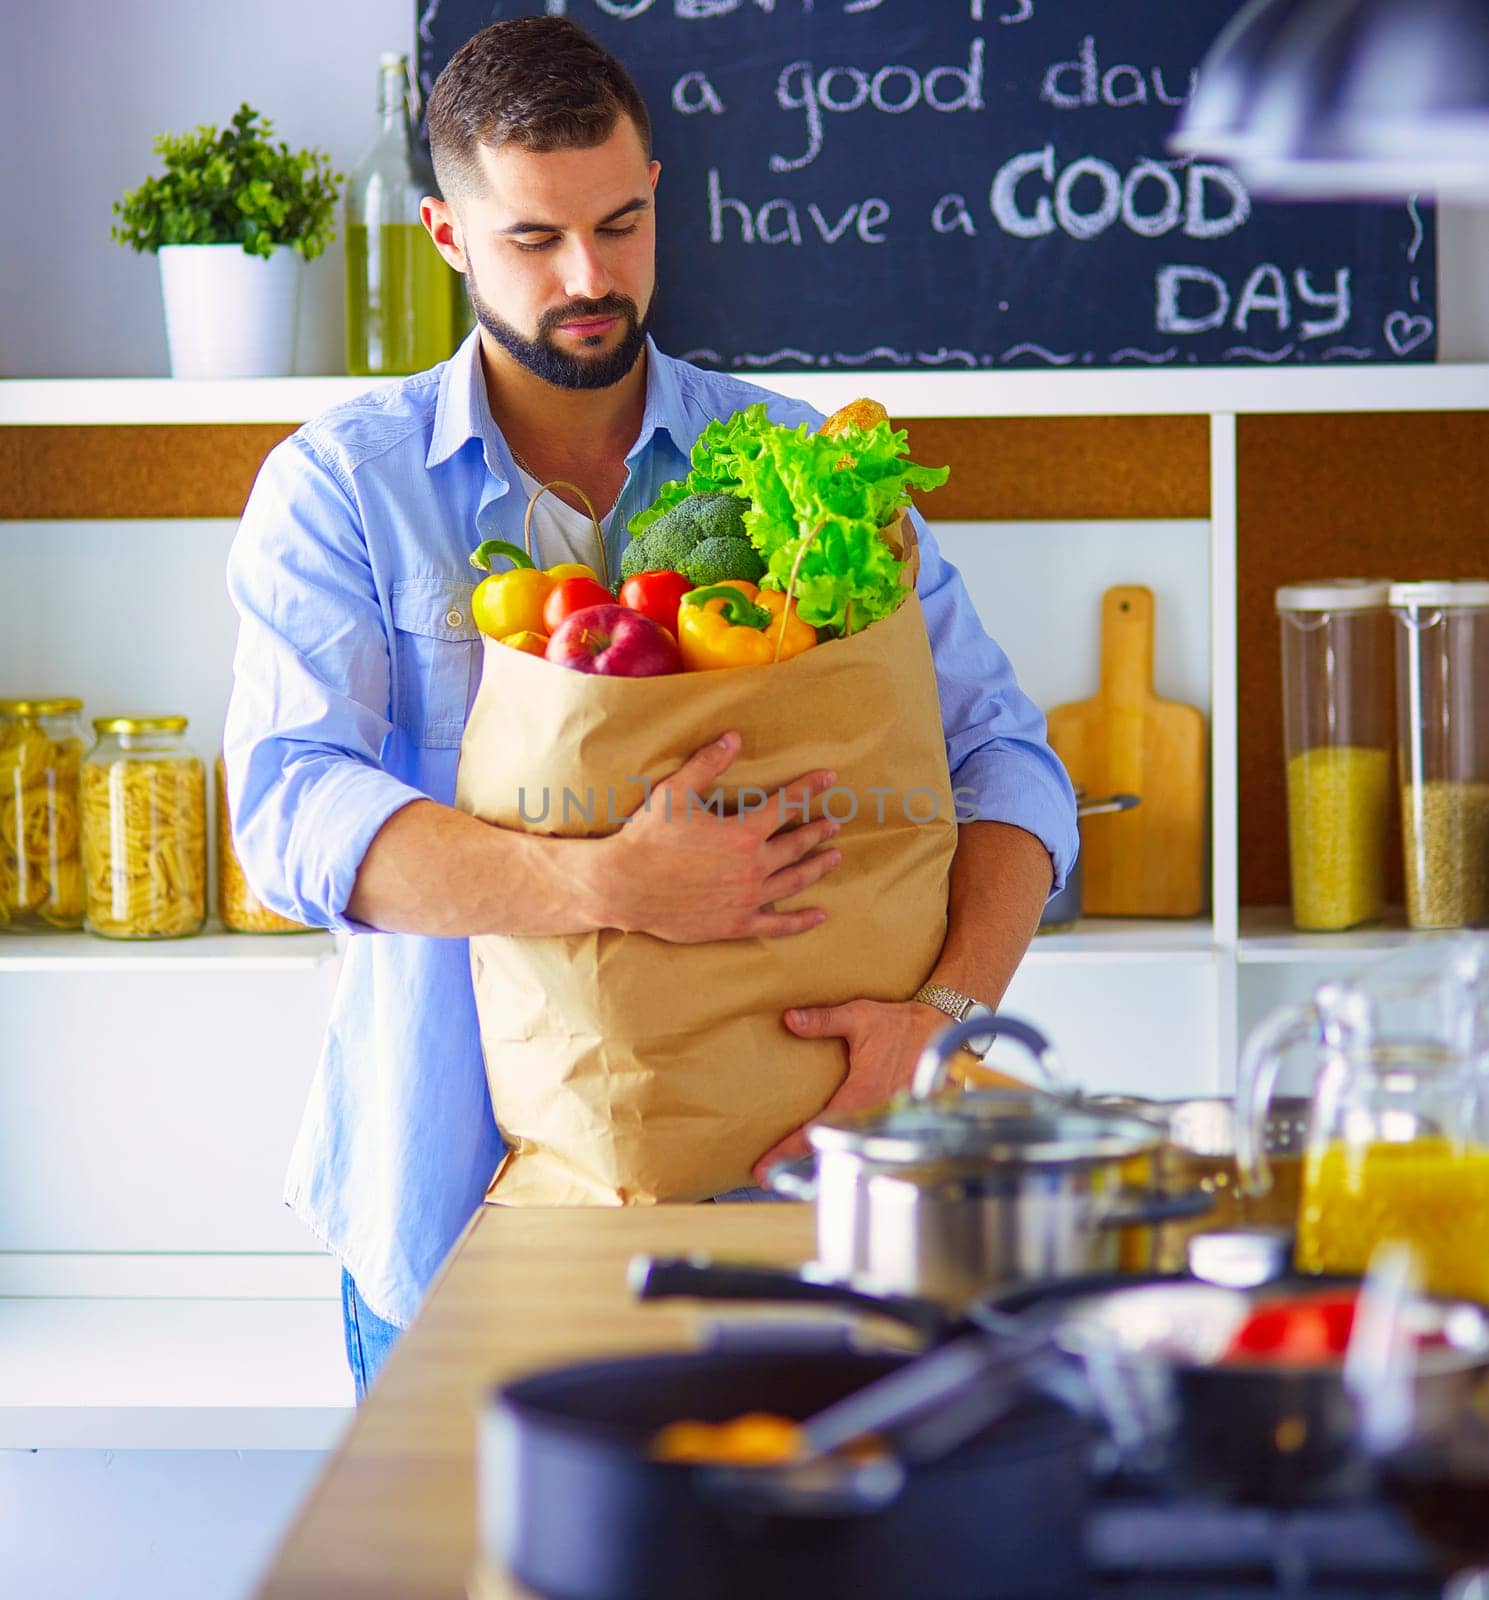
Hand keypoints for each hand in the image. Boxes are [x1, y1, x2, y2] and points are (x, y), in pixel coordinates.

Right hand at [598, 730, 843, 943]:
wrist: (624, 887)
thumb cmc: (647, 837)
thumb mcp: (676, 792)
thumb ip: (708, 763)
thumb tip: (734, 737)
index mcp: (743, 832)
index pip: (787, 804)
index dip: (809, 788)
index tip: (829, 778)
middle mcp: (753, 866)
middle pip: (797, 845)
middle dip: (818, 831)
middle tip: (834, 824)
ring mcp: (747, 898)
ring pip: (794, 881)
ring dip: (817, 868)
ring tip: (835, 858)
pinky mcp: (736, 924)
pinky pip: (777, 924)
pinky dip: (800, 921)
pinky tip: (818, 917)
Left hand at [750, 999, 952, 1184]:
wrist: (943, 1026)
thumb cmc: (899, 1022)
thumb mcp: (859, 1016)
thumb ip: (823, 1020)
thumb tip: (789, 1019)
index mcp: (862, 1092)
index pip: (819, 1129)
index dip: (788, 1151)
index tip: (762, 1169)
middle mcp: (877, 1113)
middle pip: (835, 1150)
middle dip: (800, 1166)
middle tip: (766, 1179)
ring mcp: (893, 1121)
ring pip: (856, 1151)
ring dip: (827, 1164)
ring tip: (792, 1178)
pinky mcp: (905, 1121)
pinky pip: (877, 1143)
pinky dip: (856, 1154)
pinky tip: (838, 1161)